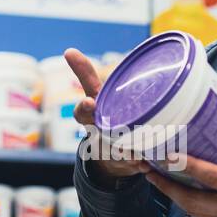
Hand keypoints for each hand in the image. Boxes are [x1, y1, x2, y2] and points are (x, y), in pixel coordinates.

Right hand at [65, 48, 149, 180]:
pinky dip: (141, 165)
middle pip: (103, 137)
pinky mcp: (127, 164)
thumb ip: (84, 74)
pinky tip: (148, 165)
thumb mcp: (95, 94)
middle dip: (110, 137)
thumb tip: (69, 50)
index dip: (85, 108)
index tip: (89, 103)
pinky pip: (136, 165)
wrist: (110, 152)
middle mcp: (100, 135)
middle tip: (119, 138)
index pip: (82, 113)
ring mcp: (113, 151)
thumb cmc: (104, 114)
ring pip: (120, 153)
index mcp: (91, 118)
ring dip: (127, 153)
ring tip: (136, 154)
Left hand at [142, 89, 216, 216]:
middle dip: (167, 185)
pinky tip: (174, 188)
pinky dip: (185, 202)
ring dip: (171, 194)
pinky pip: (200, 215)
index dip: (187, 166)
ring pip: (192, 210)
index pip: (211, 176)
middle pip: (191, 200)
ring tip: (154, 176)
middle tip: (149, 167)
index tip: (168, 155)